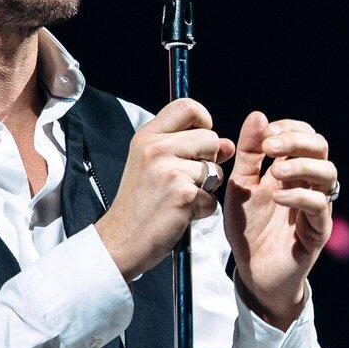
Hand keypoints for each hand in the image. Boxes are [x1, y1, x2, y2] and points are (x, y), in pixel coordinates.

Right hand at [94, 98, 234, 280]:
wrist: (120, 240)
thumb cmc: (140, 204)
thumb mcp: (154, 166)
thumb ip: (190, 149)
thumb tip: (227, 144)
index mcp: (147, 137)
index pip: (187, 106)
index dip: (204, 120)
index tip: (201, 140)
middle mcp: (156, 148)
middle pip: (210, 137)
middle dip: (209, 161)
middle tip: (186, 179)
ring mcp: (169, 171)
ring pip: (215, 169)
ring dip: (206, 188)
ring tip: (180, 198)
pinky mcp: (182, 195)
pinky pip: (212, 198)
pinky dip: (202, 210)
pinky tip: (180, 214)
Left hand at [224, 112, 335, 329]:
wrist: (252, 273)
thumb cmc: (248, 229)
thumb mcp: (240, 186)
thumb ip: (248, 154)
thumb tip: (259, 115)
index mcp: (292, 170)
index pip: (305, 135)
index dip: (289, 128)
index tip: (264, 135)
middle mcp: (309, 184)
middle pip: (321, 148)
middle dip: (296, 141)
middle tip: (269, 147)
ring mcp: (317, 207)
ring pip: (329, 174)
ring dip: (301, 166)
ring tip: (275, 173)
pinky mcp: (317, 231)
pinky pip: (320, 206)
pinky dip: (300, 196)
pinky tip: (277, 197)